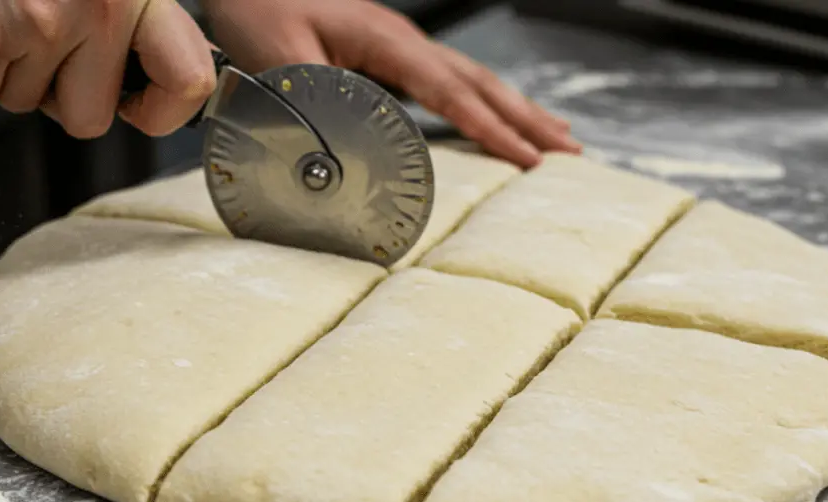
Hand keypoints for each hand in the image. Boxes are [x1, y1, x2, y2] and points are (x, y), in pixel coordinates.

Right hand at [0, 0, 216, 137]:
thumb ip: (138, 22)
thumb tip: (159, 87)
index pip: (190, 82)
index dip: (162, 111)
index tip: (137, 105)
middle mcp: (103, 8)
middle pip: (90, 118)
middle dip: (58, 96)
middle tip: (42, 50)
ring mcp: (45, 22)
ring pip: (27, 104)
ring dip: (8, 71)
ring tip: (5, 15)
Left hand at [204, 0, 579, 167]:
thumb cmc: (257, 9)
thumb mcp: (281, 61)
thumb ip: (319, 104)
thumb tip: (351, 156)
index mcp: (386, 42)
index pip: (453, 92)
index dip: (493, 129)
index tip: (529, 160)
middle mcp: (403, 41)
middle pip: (481, 82)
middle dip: (528, 119)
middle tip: (570, 151)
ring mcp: (399, 44)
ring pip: (473, 78)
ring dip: (516, 108)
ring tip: (556, 134)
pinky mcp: (388, 52)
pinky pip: (451, 81)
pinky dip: (483, 101)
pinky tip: (493, 114)